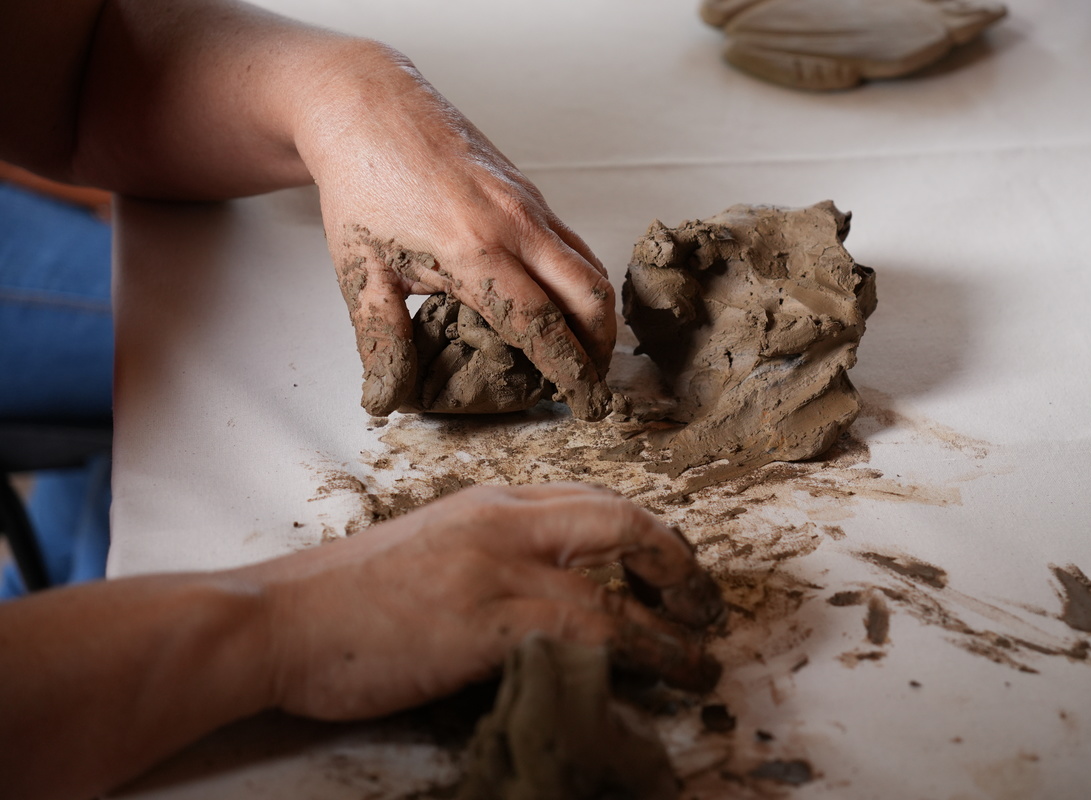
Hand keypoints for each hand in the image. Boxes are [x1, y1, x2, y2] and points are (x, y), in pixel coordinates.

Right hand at [244, 483, 724, 720]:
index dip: (645, 533)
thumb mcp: (429, 548)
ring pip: (614, 590)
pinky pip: (582, 636)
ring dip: (669, 631)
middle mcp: (502, 523)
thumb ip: (488, 554)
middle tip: (702, 602)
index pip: (591, 500)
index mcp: (488, 502)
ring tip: (698, 661)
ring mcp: (496, 571)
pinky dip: (629, 659)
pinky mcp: (485, 625)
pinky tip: (648, 683)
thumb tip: (543, 585)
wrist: (276, 621)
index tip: (669, 565)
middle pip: (620, 521)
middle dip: (675, 562)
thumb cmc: (343, 596)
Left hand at [296, 48, 614, 419]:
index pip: (541, 324)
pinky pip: (574, 244)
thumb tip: (385, 400)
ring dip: (598, 315)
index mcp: (472, 251)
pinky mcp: (531, 192)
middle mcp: (514, 225)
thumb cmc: (361, 184)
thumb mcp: (361, 270)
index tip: (583, 404)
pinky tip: (563, 304)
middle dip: (601, 349)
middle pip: (589, 295)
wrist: (367, 105)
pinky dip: (583, 282)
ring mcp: (529, 204)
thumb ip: (381, 340)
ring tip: (584, 353)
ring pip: (591, 267)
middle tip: (592, 387)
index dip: (568, 370)